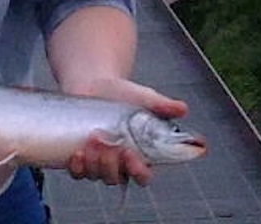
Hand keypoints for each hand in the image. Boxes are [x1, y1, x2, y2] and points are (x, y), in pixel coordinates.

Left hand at [64, 77, 187, 185]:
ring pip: (97, 176)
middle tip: (109, 143)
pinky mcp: (80, 158)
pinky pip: (78, 173)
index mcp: (139, 154)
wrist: (93, 83)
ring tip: (94, 139)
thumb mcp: (144, 98)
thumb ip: (164, 105)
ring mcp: (98, 162)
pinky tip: (77, 154)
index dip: (138, 172)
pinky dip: (77, 167)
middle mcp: (119, 163)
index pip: (143, 176)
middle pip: (117, 178)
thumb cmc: (122, 93)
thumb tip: (183, 109)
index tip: (130, 156)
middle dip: (112, 164)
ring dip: (95, 163)